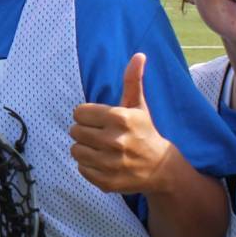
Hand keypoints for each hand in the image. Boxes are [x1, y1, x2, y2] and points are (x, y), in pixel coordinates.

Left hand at [70, 54, 184, 195]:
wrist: (160, 168)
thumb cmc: (145, 132)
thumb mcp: (138, 105)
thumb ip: (133, 80)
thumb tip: (138, 55)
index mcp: (119, 118)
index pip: (79, 112)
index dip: (86, 115)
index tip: (98, 119)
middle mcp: (114, 141)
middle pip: (74, 131)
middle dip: (84, 131)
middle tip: (99, 134)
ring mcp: (110, 163)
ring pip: (75, 150)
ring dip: (84, 148)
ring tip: (100, 148)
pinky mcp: (106, 181)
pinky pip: (81, 168)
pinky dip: (89, 165)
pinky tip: (103, 162)